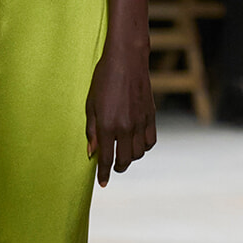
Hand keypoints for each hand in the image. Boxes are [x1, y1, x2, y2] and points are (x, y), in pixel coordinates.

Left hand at [85, 39, 156, 189]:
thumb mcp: (90, 104)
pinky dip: (144, 147)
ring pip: (139, 154)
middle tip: (113, 167)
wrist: (127, 59)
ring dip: (131, 158)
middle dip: (118, 168)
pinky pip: (150, 141)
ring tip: (124, 153)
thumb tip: (91, 152)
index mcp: (107, 125)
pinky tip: (137, 143)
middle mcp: (125, 127)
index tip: (102, 183)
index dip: (104, 174)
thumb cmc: (103, 79)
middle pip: (124, 161)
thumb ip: (91, 130)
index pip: (106, 159)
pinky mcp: (151, 116)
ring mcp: (140, 122)